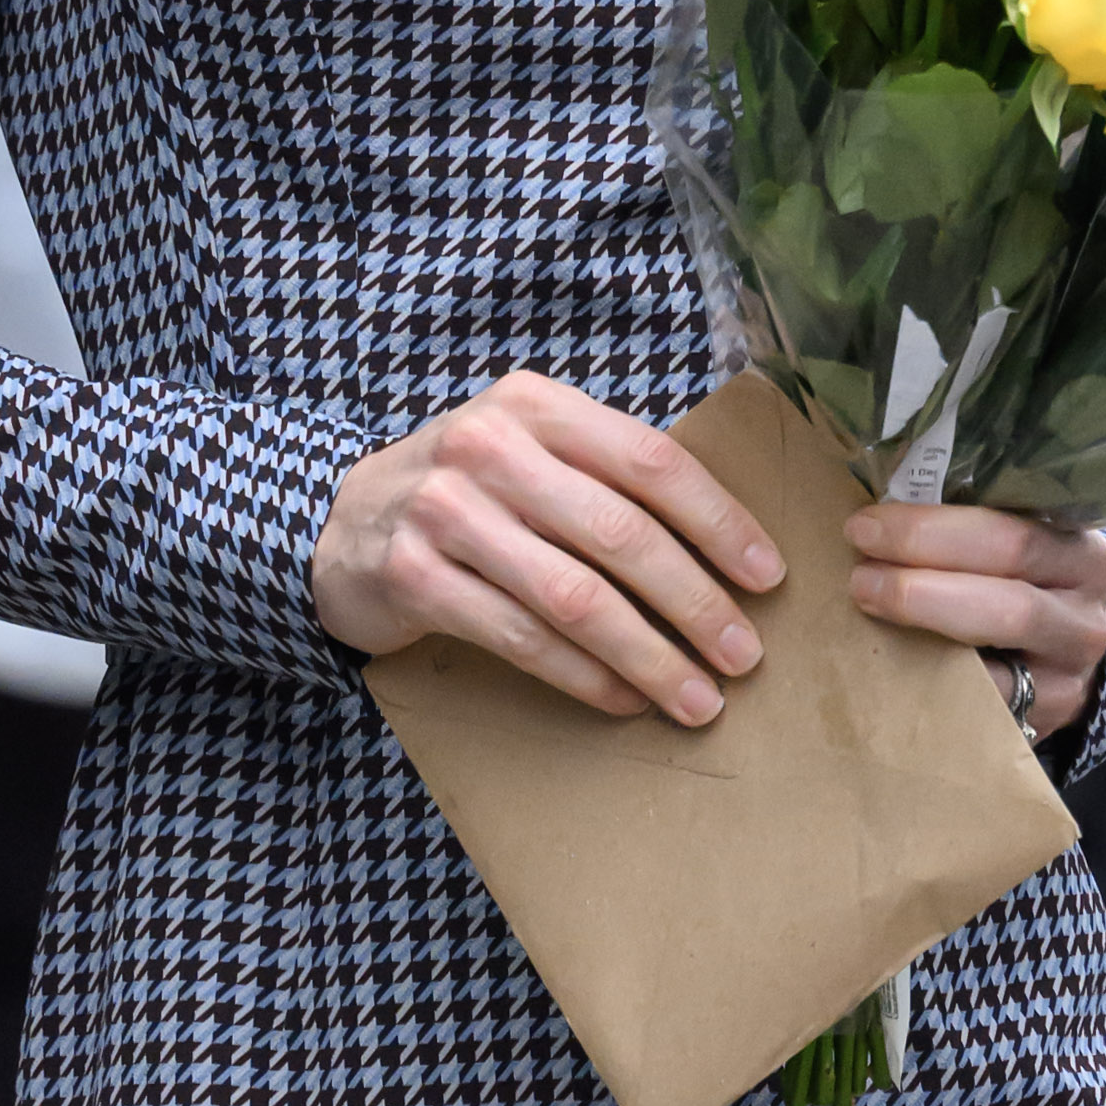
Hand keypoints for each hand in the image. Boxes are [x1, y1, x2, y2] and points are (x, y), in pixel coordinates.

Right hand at [314, 369, 783, 723]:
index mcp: (536, 406)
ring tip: (697, 697)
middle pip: (621, 534)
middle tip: (744, 656)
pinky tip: (625, 699)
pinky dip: (584, 677)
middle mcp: (489, 448)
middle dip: (695, 603)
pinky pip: (522, 639)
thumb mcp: (528, 453)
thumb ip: (604, 475)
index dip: (719, 521)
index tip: (767, 577)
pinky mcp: (414, 577)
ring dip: (649, 656)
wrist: (339, 526)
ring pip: (575, 597)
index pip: (651, 461)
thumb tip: (723, 547)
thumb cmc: (465, 495)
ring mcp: (446, 512)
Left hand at [847, 492, 1105, 744]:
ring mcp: (1072, 662)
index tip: (866, 525)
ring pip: (1004, 629)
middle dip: (922, 569)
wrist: (1063, 661)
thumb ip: (964, 531)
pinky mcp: (1051, 707)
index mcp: (1079, 549)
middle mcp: (1085, 605)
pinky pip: (987, 691)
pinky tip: (890, 654)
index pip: (1010, 531)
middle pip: (1008, 580)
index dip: (932, 528)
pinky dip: (933, 669)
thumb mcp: (1014, 552)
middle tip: (860, 571)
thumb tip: (876, 515)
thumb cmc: (1021, 590)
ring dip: (924, 613)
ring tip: (867, 598)